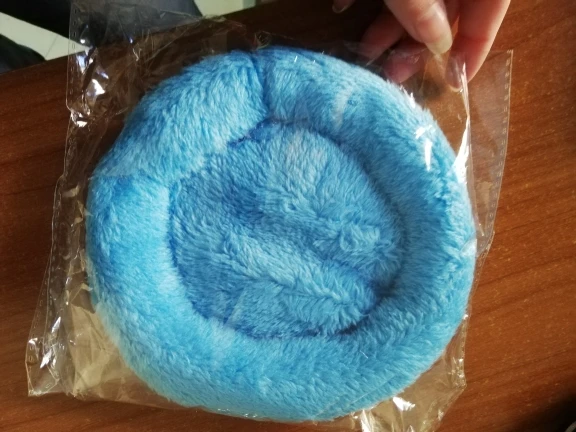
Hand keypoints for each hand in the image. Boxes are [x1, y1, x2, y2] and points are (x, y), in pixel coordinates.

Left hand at [333, 0, 509, 82]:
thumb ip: (421, 6)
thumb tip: (435, 40)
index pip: (492, 7)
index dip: (477, 45)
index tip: (458, 80)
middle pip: (448, 6)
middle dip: (417, 41)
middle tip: (395, 73)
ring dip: (388, 24)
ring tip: (366, 50)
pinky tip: (342, 6)